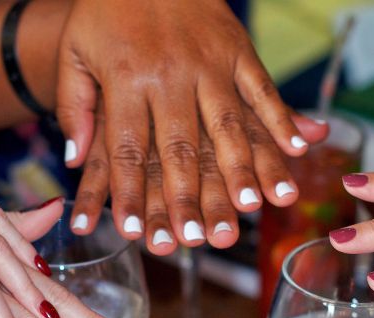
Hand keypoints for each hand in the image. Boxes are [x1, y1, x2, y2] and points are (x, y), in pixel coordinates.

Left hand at [56, 0, 326, 247]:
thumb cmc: (107, 8)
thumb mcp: (74, 50)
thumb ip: (75, 105)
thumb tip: (75, 161)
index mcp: (125, 78)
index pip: (126, 149)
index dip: (128, 194)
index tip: (132, 234)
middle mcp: (170, 74)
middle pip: (180, 148)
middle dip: (189, 198)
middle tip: (200, 239)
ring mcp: (209, 62)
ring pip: (228, 125)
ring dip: (244, 169)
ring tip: (257, 207)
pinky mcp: (238, 49)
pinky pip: (263, 89)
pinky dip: (282, 120)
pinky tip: (299, 151)